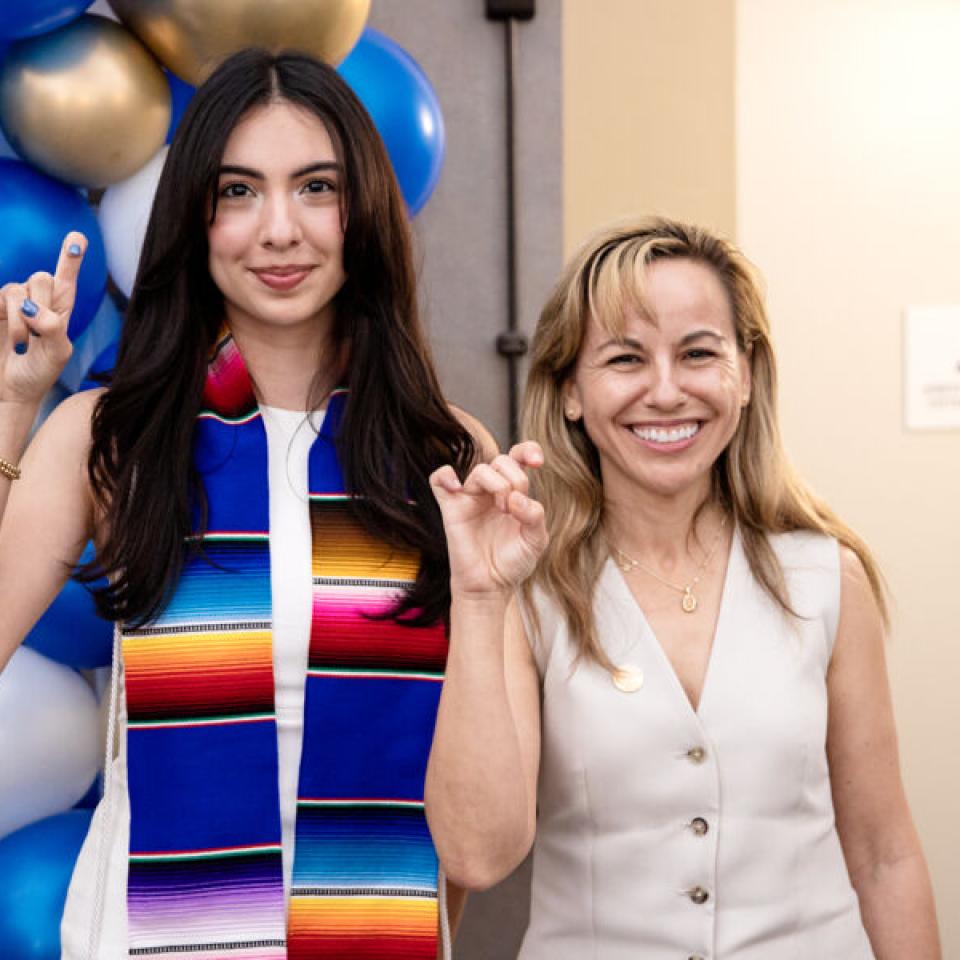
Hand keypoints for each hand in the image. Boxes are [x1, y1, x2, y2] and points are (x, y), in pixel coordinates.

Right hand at [0, 232, 85, 405]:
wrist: (9, 390)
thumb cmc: (38, 373)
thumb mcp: (57, 354)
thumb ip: (54, 328)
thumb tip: (31, 307)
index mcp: (60, 310)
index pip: (66, 279)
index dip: (70, 258)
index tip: (77, 238)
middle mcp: (36, 301)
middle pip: (41, 278)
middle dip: (42, 303)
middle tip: (38, 333)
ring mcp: (10, 304)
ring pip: (16, 289)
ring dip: (19, 319)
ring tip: (22, 344)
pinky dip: (8, 318)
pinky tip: (13, 340)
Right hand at [430, 441, 548, 595]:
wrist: (491, 587)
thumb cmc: (512, 563)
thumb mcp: (536, 540)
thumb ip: (534, 515)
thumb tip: (516, 497)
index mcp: (514, 492)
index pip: (518, 457)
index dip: (528, 450)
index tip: (537, 462)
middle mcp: (492, 491)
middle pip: (502, 460)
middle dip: (515, 480)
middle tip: (515, 508)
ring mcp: (470, 498)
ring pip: (480, 469)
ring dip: (497, 485)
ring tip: (503, 509)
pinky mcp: (451, 508)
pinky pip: (439, 480)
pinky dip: (446, 476)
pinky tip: (458, 488)